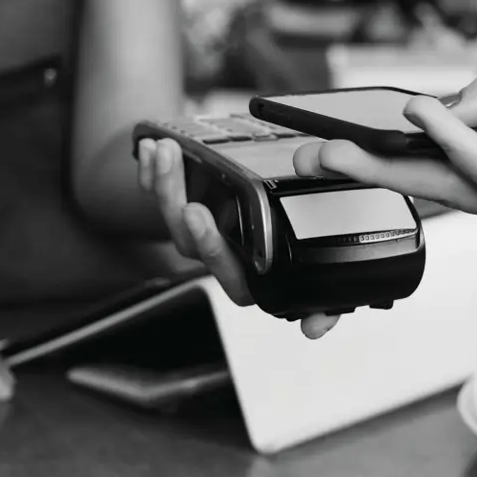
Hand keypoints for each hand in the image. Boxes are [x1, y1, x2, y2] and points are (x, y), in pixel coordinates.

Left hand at [136, 138, 340, 338]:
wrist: (305, 204)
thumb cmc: (317, 235)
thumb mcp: (327, 274)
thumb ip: (327, 307)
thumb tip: (316, 327)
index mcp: (253, 277)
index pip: (226, 272)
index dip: (210, 246)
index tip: (198, 213)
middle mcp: (224, 258)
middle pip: (189, 240)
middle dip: (178, 203)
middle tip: (174, 169)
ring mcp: (203, 234)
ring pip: (172, 217)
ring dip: (165, 183)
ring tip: (165, 151)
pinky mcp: (187, 209)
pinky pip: (159, 196)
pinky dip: (151, 173)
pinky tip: (149, 149)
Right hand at [294, 49, 476, 249]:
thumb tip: (441, 108)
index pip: (444, 127)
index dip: (399, 123)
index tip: (350, 115)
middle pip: (426, 165)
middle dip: (367, 161)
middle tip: (314, 153)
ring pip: (439, 183)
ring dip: (386, 166)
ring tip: (336, 152)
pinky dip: (452, 148)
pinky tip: (425, 120)